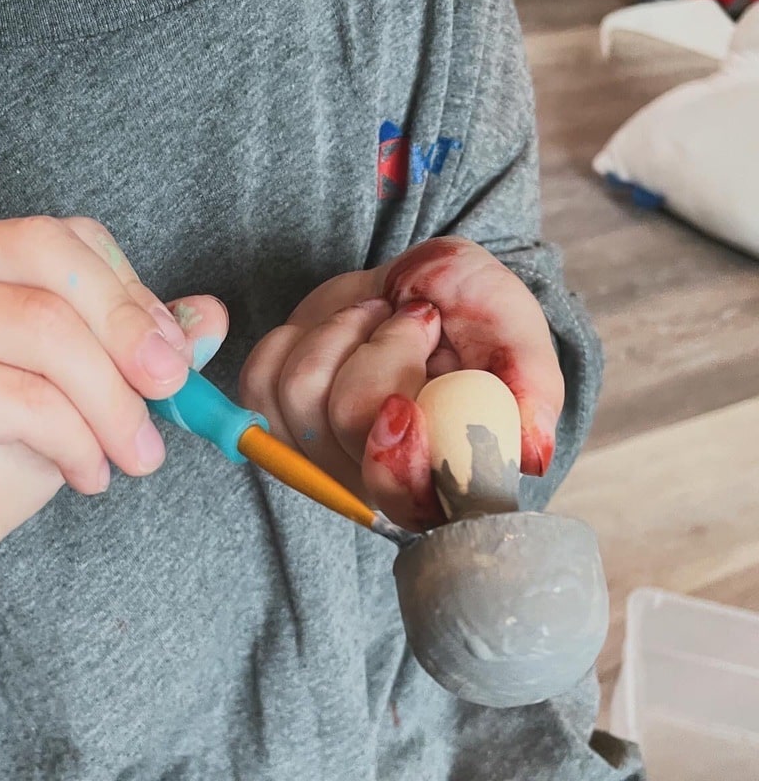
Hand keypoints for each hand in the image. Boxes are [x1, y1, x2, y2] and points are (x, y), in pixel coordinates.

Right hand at [0, 216, 227, 608]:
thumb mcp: (79, 393)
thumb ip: (137, 349)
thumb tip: (211, 317)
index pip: (63, 238)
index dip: (130, 291)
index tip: (172, 356)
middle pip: (49, 258)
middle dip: (128, 328)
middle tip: (170, 391)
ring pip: (44, 328)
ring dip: (111, 401)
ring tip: (131, 454)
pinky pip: (20, 396)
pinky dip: (75, 438)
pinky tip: (85, 473)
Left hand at [239, 237, 562, 530]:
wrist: (416, 286)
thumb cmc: (470, 310)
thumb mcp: (516, 330)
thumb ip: (532, 385)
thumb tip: (530, 454)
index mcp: (442, 475)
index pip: (405, 503)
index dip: (393, 464)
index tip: (402, 406)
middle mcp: (376, 476)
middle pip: (343, 424)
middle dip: (382, 352)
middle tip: (419, 321)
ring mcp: (320, 449)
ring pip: (296, 393)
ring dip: (343, 332)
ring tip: (382, 319)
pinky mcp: (277, 415)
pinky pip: (257, 380)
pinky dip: (297, 335)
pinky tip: (341, 329)